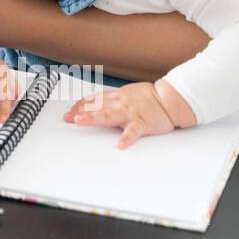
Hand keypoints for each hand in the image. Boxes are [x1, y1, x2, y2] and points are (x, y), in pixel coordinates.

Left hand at [63, 81, 179, 148]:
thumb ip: (111, 100)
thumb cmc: (149, 98)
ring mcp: (131, 112)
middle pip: (97, 106)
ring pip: (110, 115)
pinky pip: (134, 131)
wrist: (171, 98)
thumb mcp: (127, 94)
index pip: (95, 99)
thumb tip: (93, 104)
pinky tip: (120, 145)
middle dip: (80, 111)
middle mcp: (121, 103)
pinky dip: (127, 138)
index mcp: (117, 96)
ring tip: (80, 121)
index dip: (80, 105)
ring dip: (93, 117)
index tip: (69, 111)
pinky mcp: (144, 122)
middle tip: (67, 117)